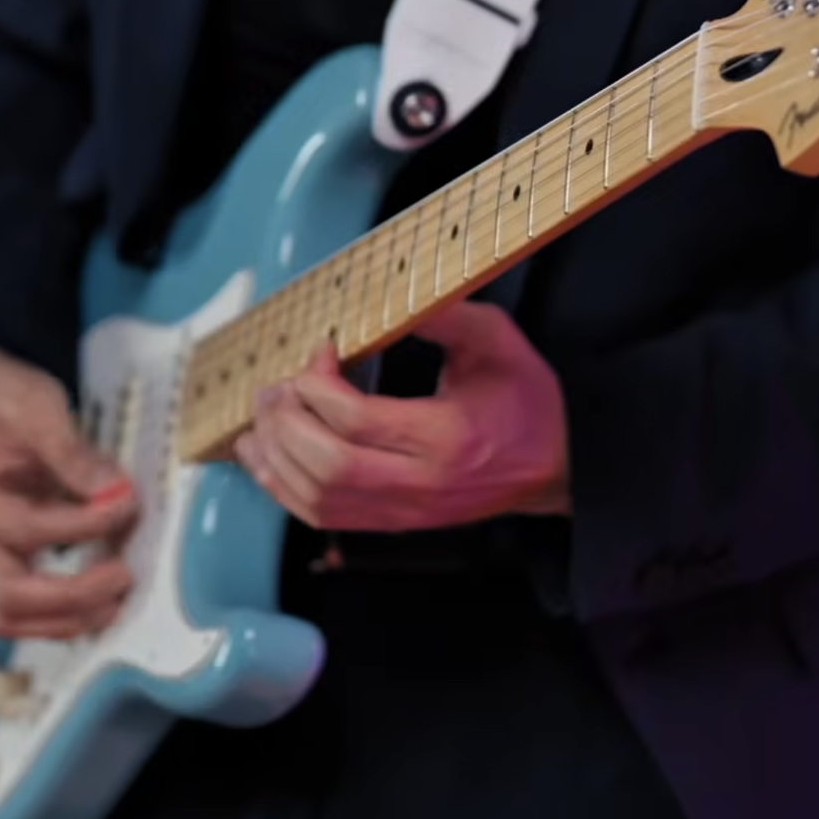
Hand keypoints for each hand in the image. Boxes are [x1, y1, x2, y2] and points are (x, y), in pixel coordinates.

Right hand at [0, 346, 137, 639]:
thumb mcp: (35, 404)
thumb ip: (71, 449)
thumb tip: (113, 490)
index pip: (26, 528)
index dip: (83, 524)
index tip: (126, 503)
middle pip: (10, 594)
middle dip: (75, 593)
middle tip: (124, 574)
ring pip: (11, 618)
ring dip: (67, 619)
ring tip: (115, 601)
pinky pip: (20, 614)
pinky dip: (58, 617)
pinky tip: (97, 602)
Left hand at [233, 301, 570, 532]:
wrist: (556, 467)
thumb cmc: (526, 401)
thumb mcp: (496, 341)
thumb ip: (443, 315)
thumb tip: (388, 295)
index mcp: (446, 438)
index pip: (357, 420)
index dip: (320, 382)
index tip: (323, 349)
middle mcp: (420, 484)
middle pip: (326, 464)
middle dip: (287, 420)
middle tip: (277, 385)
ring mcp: (404, 511)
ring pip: (316, 498)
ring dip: (275, 456)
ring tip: (262, 416)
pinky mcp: (393, 523)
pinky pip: (321, 517)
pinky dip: (283, 487)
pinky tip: (267, 456)